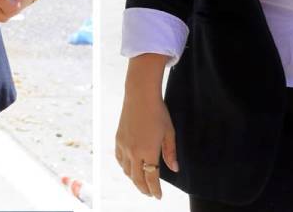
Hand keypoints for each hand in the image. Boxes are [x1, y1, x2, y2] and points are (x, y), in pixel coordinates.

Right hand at [115, 54, 178, 199]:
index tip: (158, 196)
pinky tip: (129, 168)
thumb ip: (170, 152)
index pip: (151, 178)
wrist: (140, 95)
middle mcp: (133, 151)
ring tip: (141, 182)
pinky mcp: (118, 139)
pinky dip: (124, 168)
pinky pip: (119, 160)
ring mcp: (124, 146)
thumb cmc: (158, 112)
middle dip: (144, 189)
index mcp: (148, 151)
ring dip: (134, 179)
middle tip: (150, 194)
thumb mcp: (169, 132)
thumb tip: (174, 169)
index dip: (155, 190)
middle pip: (137, 178)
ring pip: (126, 171)